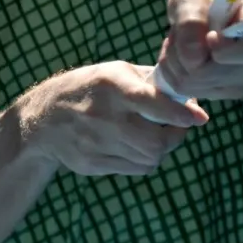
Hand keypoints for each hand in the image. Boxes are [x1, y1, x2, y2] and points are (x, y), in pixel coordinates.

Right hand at [17, 61, 207, 176]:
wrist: (42, 118)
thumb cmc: (88, 88)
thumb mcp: (114, 72)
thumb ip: (150, 81)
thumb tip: (188, 93)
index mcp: (110, 86)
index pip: (151, 103)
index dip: (179, 114)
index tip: (199, 118)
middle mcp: (102, 116)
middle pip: (155, 143)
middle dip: (174, 136)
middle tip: (177, 127)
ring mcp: (95, 144)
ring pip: (149, 160)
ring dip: (160, 149)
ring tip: (153, 134)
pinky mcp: (92, 164)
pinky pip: (134, 169)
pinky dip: (143, 160)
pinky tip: (134, 145)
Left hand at [156, 0, 242, 101]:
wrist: (203, 8)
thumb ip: (192, 20)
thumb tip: (193, 58)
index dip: (227, 50)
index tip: (209, 36)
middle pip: (212, 74)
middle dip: (184, 51)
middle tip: (180, 30)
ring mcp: (237, 81)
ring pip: (193, 83)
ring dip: (175, 59)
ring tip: (180, 39)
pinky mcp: (218, 92)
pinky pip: (185, 89)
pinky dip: (172, 70)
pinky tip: (178, 53)